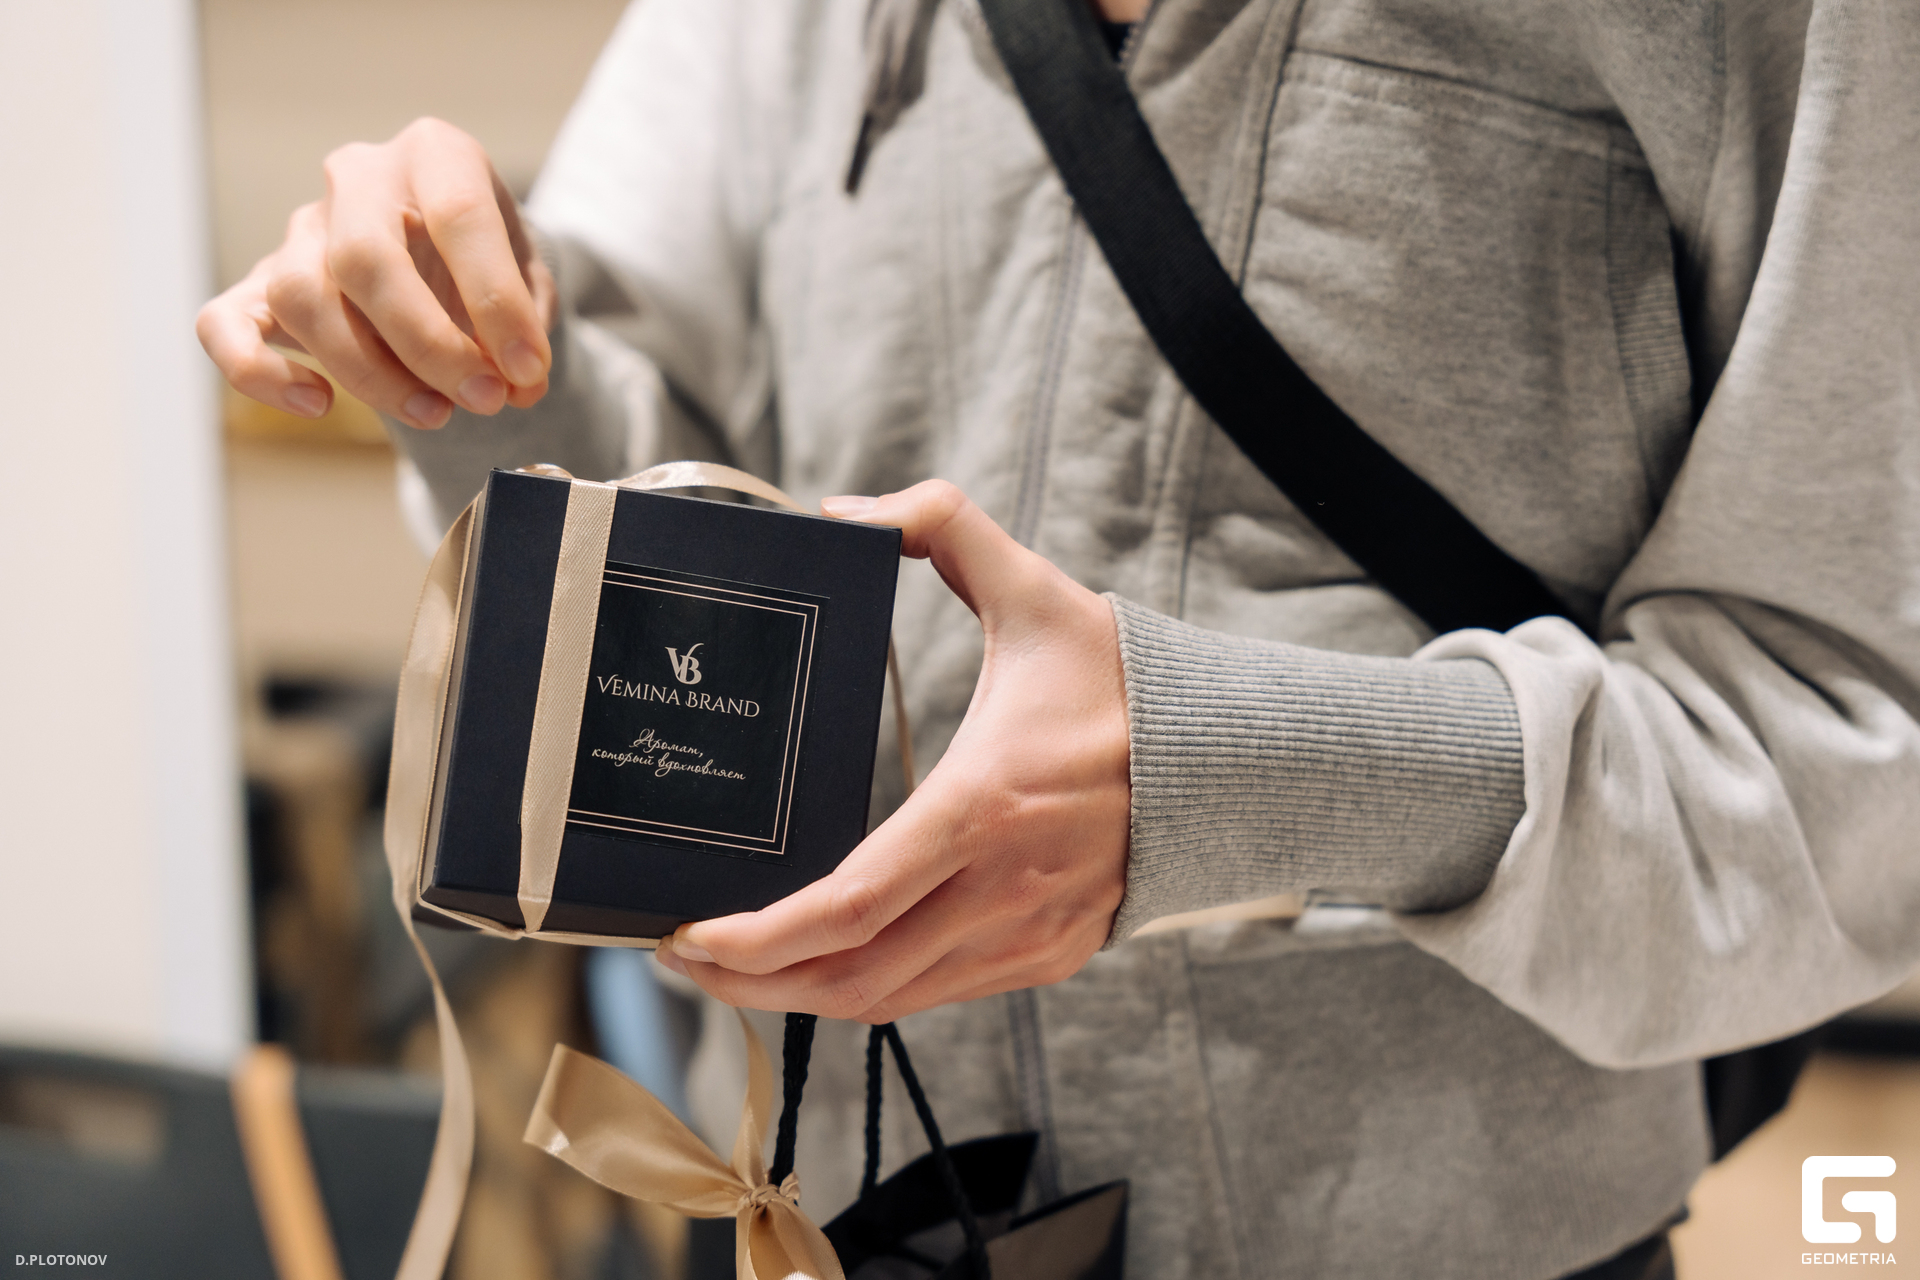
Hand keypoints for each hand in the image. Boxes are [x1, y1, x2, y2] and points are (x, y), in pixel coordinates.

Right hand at [196, 117, 554, 429]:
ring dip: (369, 373)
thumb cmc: (488, 263)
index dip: (498, 304)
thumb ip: (528, 325)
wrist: (449, 255)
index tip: (527, 370)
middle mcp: (359, 179)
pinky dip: (260, 373)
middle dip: (429, 344)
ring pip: (302, 296)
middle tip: (482, 398)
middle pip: (364, 257)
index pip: (460, 217)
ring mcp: (302, 229)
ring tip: (434, 413)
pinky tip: (318, 402)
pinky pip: (223, 324)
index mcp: (435, 154)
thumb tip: (519, 384)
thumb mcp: (529, 277)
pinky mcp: (260, 282)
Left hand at [656, 481, 1131, 1021]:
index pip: (849, 907)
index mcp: (983, 806)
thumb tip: (846, 510)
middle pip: (850, 978)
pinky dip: (870, 992)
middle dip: (750, 983)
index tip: (690, 934)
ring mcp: (1028, 935)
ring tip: (737, 969)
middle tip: (682, 959)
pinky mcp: (1048, 956)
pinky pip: (938, 997)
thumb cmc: (1126, 685)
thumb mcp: (1035, 592)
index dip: (757, 939)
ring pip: (890, 1002)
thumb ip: (942, 526)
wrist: (1234, 761)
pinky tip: (828, 964)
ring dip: (802, 997)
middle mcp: (1001, 889)